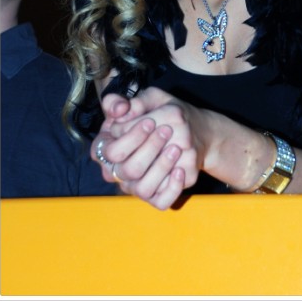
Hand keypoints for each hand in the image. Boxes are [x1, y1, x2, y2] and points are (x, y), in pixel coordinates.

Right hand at [92, 87, 203, 208]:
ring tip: (176, 148)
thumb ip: (132, 101)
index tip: (150, 122)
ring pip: (142, 188)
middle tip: (166, 131)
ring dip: (160, 167)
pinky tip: (179, 170)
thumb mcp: (150, 100)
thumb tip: (120, 109)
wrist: (193, 130)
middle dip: (148, 149)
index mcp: (110, 147)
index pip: (108, 151)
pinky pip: (160, 202)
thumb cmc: (164, 114)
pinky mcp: (157, 196)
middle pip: (127, 169)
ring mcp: (136, 185)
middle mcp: (119, 170)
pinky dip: (171, 188)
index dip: (129, 137)